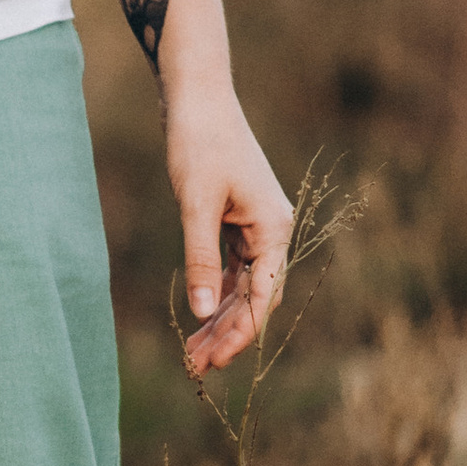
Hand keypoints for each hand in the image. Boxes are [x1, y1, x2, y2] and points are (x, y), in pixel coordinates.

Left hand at [163, 86, 292, 378]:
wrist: (198, 98)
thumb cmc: (199, 144)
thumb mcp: (195, 204)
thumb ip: (199, 259)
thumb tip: (201, 312)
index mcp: (273, 229)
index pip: (262, 297)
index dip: (240, 333)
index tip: (215, 361)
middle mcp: (272, 231)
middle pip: (254, 297)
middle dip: (227, 333)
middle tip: (196, 367)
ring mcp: (256, 226)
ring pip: (241, 286)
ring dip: (219, 317)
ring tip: (193, 352)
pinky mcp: (237, 219)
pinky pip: (231, 267)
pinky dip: (215, 291)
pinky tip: (199, 315)